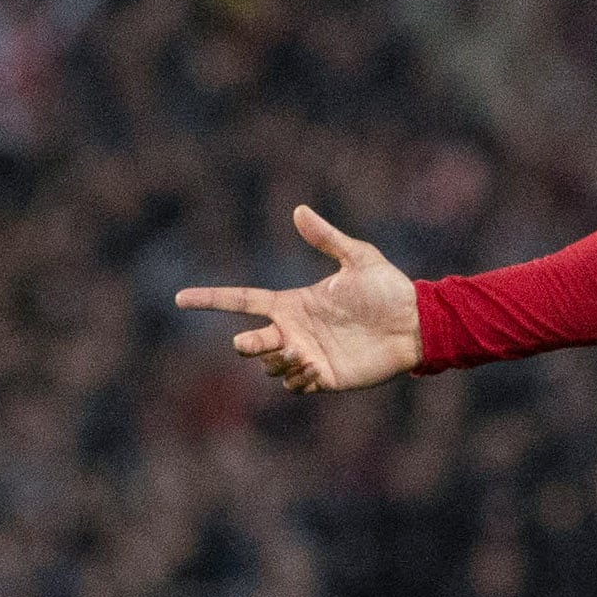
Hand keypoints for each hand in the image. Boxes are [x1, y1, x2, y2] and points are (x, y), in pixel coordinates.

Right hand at [173, 206, 423, 393]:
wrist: (415, 324)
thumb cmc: (387, 290)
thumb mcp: (357, 258)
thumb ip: (326, 238)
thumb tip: (299, 210)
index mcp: (293, 303)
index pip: (242, 301)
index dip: (211, 299)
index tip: (180, 298)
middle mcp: (294, 331)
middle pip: (251, 341)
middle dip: (246, 344)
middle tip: (251, 341)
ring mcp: (307, 356)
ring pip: (270, 366)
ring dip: (278, 362)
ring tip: (301, 354)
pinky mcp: (325, 378)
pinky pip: (296, 385)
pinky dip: (298, 379)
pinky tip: (317, 369)